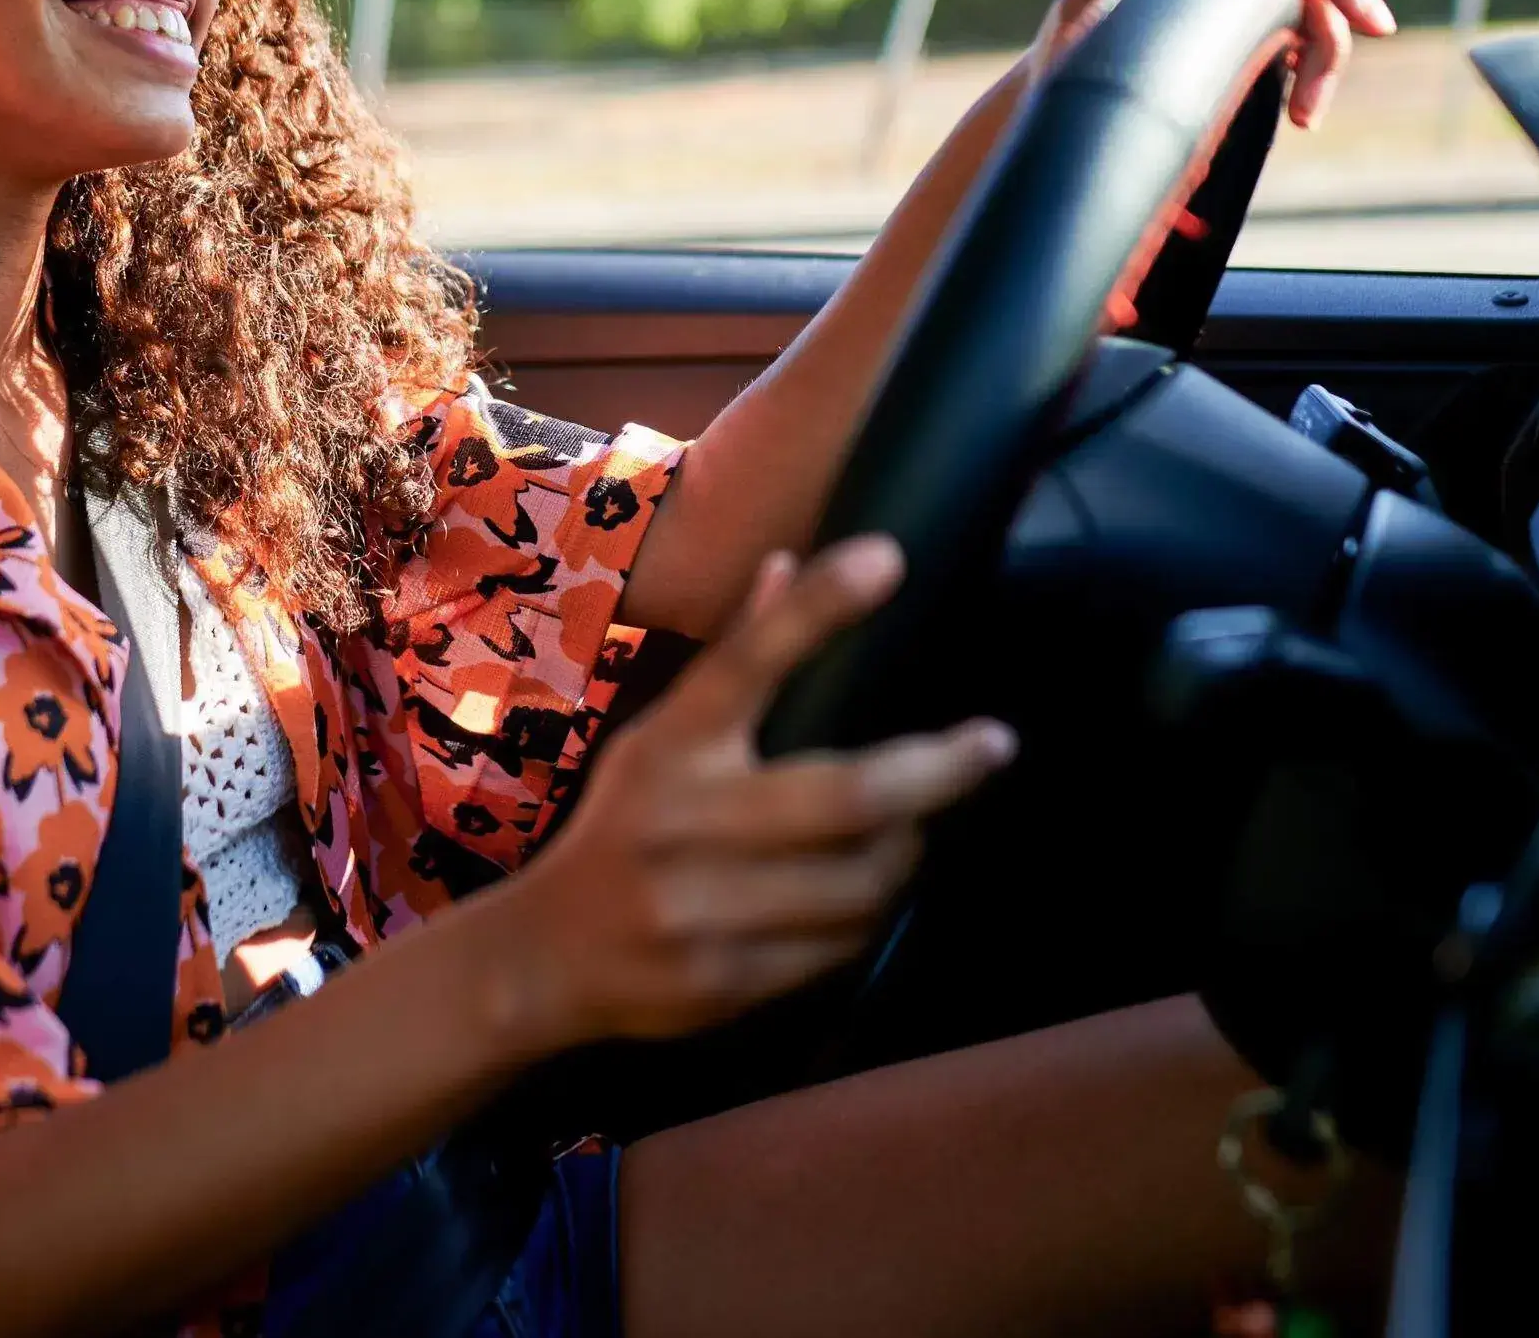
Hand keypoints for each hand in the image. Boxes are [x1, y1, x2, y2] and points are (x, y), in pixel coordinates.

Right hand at [493, 538, 1014, 1047]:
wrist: (543, 960)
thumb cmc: (624, 828)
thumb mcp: (660, 739)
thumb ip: (732, 660)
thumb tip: (787, 561)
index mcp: (668, 745)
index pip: (746, 661)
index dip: (817, 608)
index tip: (890, 559)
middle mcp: (681, 820)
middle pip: (844, 793)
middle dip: (937, 769)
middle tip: (995, 743)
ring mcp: (699, 907)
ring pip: (857, 880)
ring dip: (908, 852)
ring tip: (919, 831)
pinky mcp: (722, 980)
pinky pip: (836, 946)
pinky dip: (869, 917)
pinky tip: (871, 896)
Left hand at [1029, 0, 1395, 129]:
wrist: (1055, 103)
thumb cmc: (1068, 48)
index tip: (1363, 17)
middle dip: (1336, 33)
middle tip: (1320, 102)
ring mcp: (1238, 4)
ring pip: (1310, 21)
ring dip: (1322, 66)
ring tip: (1302, 120)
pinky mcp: (1242, 45)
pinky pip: (1294, 49)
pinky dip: (1308, 78)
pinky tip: (1297, 112)